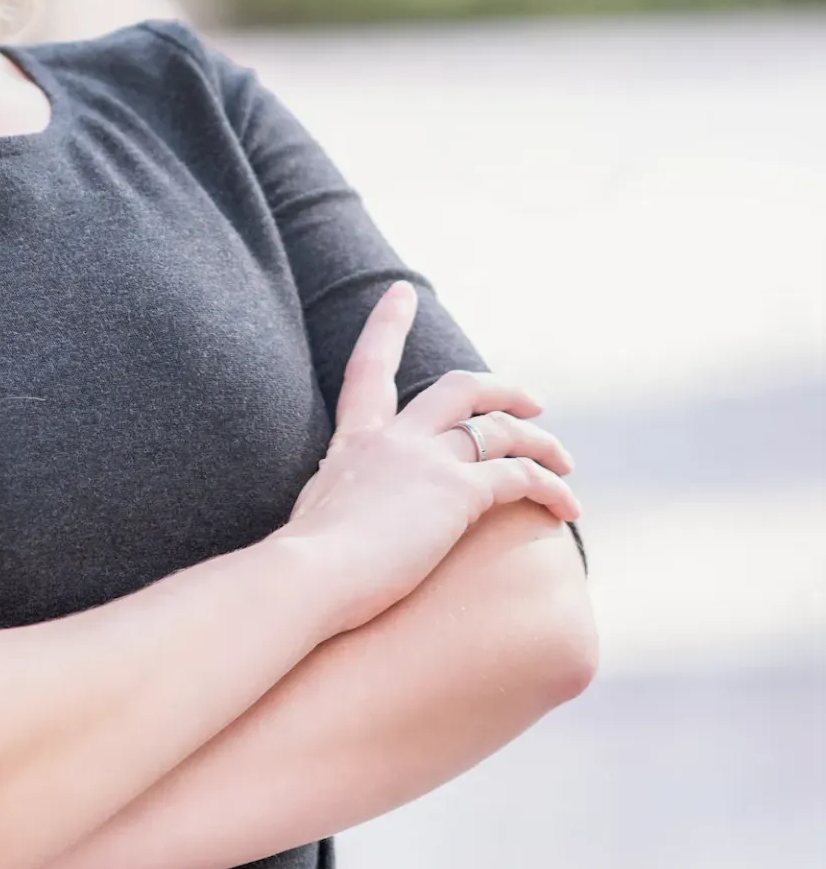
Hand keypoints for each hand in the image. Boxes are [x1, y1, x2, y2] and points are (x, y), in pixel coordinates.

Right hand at [280, 282, 580, 634]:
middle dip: (501, 389)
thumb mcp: (312, 517)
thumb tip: (327, 532)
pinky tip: (568, 508)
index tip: (403, 292)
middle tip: (531, 401)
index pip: (369, 370)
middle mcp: (394, 439)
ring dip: (539, 441)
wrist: (307, 575)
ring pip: (499, 429)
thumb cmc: (301, 567)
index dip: (387, 326)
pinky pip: (520, 476)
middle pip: (458, 388)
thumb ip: (334, 507)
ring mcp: (427, 460)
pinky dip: (551, 488)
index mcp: (354, 442)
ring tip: (564, 462)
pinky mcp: (458, 491)